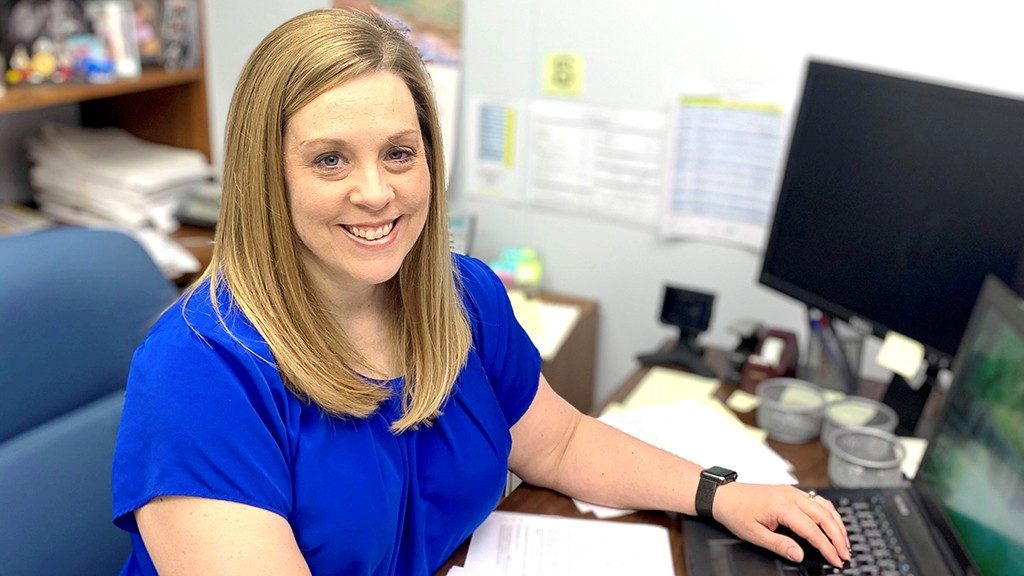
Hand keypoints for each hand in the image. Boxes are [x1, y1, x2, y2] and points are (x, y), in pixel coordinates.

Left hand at [712, 483, 850, 567]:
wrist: (724, 495)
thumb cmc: (736, 512)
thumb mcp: (754, 534)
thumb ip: (780, 545)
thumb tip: (800, 555)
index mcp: (782, 506)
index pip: (812, 530)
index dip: (827, 547)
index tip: (836, 560)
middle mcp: (790, 495)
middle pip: (824, 516)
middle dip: (838, 536)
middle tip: (845, 554)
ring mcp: (792, 491)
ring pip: (824, 506)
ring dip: (837, 524)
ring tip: (843, 542)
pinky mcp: (790, 491)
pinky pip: (816, 500)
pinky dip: (828, 513)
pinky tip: (832, 523)